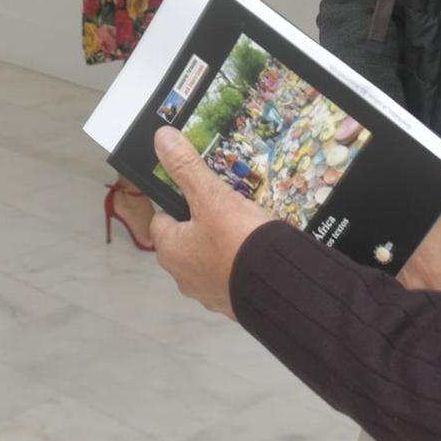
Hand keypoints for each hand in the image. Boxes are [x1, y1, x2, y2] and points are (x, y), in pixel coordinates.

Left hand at [147, 127, 270, 318]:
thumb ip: (186, 167)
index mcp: (171, 250)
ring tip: (245, 227)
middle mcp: (183, 276)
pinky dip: (239, 264)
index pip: (161, 220)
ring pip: (208, 260)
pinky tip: (256, 251)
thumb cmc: (239, 242)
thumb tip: (163, 139)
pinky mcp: (232, 302)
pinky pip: (230, 277)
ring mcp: (208, 292)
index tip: (195, 193)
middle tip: (225, 207)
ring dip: (221, 246)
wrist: (280, 285)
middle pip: (185, 240)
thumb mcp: (212, 196)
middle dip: (202, 224)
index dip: (176, 203)